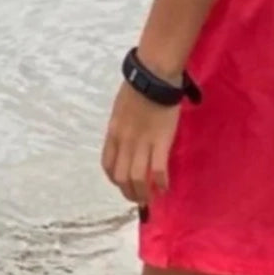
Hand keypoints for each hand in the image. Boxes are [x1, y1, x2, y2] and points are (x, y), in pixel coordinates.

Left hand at [101, 82, 179, 206]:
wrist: (153, 75)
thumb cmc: (138, 87)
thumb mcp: (120, 109)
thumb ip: (121, 128)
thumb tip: (126, 143)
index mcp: (113, 132)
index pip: (108, 165)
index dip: (114, 180)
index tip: (123, 184)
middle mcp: (124, 142)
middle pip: (121, 177)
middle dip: (129, 193)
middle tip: (139, 199)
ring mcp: (142, 143)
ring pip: (138, 179)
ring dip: (144, 194)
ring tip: (151, 199)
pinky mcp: (161, 142)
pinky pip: (158, 170)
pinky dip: (161, 183)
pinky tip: (165, 187)